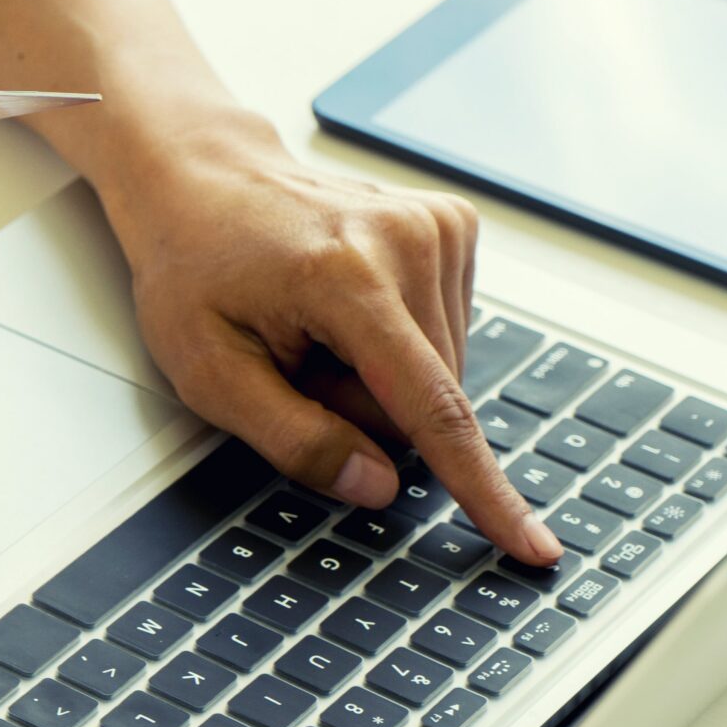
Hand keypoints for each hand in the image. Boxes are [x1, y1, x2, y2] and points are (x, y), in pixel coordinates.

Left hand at [99, 110, 559, 564]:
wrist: (200, 179)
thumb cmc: (193, 269)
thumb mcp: (208, 373)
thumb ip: (292, 439)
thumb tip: (377, 487)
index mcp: (346, 279)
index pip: (432, 410)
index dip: (482, 490)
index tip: (532, 546)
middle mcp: (407, 241)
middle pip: (428, 402)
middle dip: (364, 411)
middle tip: (295, 362)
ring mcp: (437, 225)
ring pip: (441, 372)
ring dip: (378, 375)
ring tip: (316, 326)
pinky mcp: (451, 224)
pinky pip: (446, 332)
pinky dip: (397, 340)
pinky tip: (348, 306)